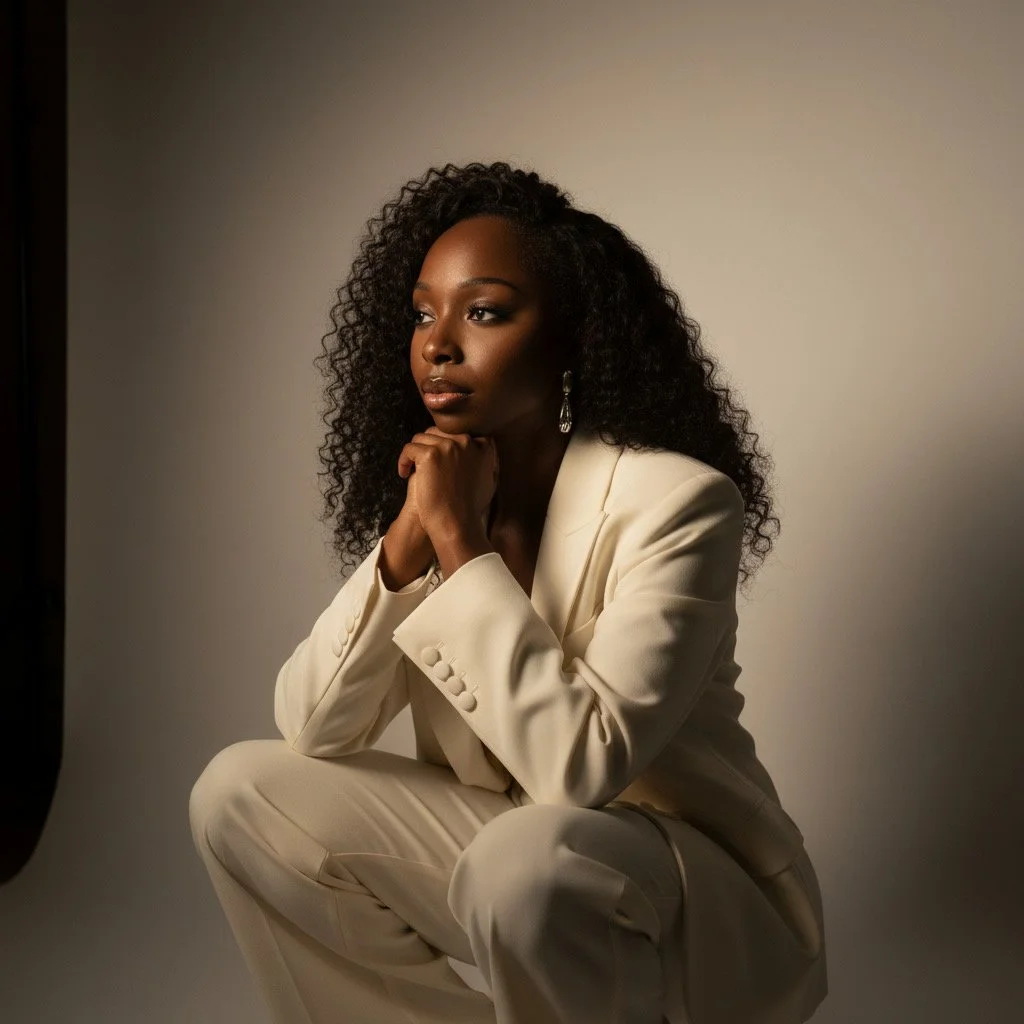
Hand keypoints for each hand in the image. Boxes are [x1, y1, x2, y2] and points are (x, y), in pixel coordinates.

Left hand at [397, 427, 498, 543]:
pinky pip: (409, 448)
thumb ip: (486, 460)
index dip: (445, 443)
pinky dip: (403, 461)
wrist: (456, 524)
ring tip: (413, 470)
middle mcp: (467, 442)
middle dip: (428, 447)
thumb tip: (482, 447)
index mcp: (483, 446)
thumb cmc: (469, 508)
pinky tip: (404, 473)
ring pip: (421, 438)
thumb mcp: (489, 480)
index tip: (438, 459)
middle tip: (423, 466)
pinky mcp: (429, 455)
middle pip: (438, 431)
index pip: (458, 432)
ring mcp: (448, 446)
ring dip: (414, 454)